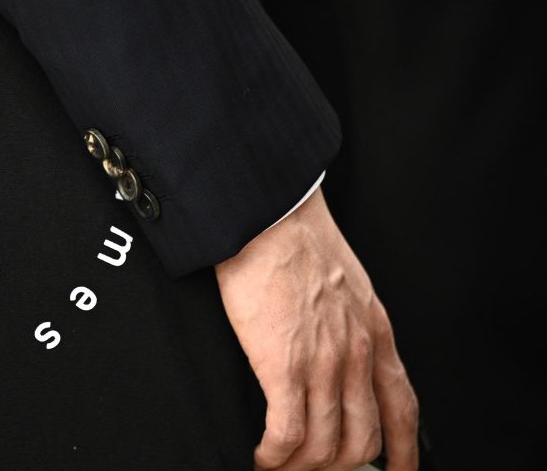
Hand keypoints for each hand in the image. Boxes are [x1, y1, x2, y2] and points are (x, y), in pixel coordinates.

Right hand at [215, 188, 418, 470]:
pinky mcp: (283, 367)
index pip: (401, 407)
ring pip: (324, 446)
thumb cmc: (295, 237)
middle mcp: (356, 355)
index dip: (401, 451)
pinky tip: (260, 455)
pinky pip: (286, 434)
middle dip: (339, 466)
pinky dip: (273, 456)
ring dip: (300, 466)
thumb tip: (330, 342)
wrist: (269, 218)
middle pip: (362, 439)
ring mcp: (323, 365)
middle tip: (315, 468)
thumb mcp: (345, 280)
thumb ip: (348, 317)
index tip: (397, 470)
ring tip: (278, 465)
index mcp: (374, 331)